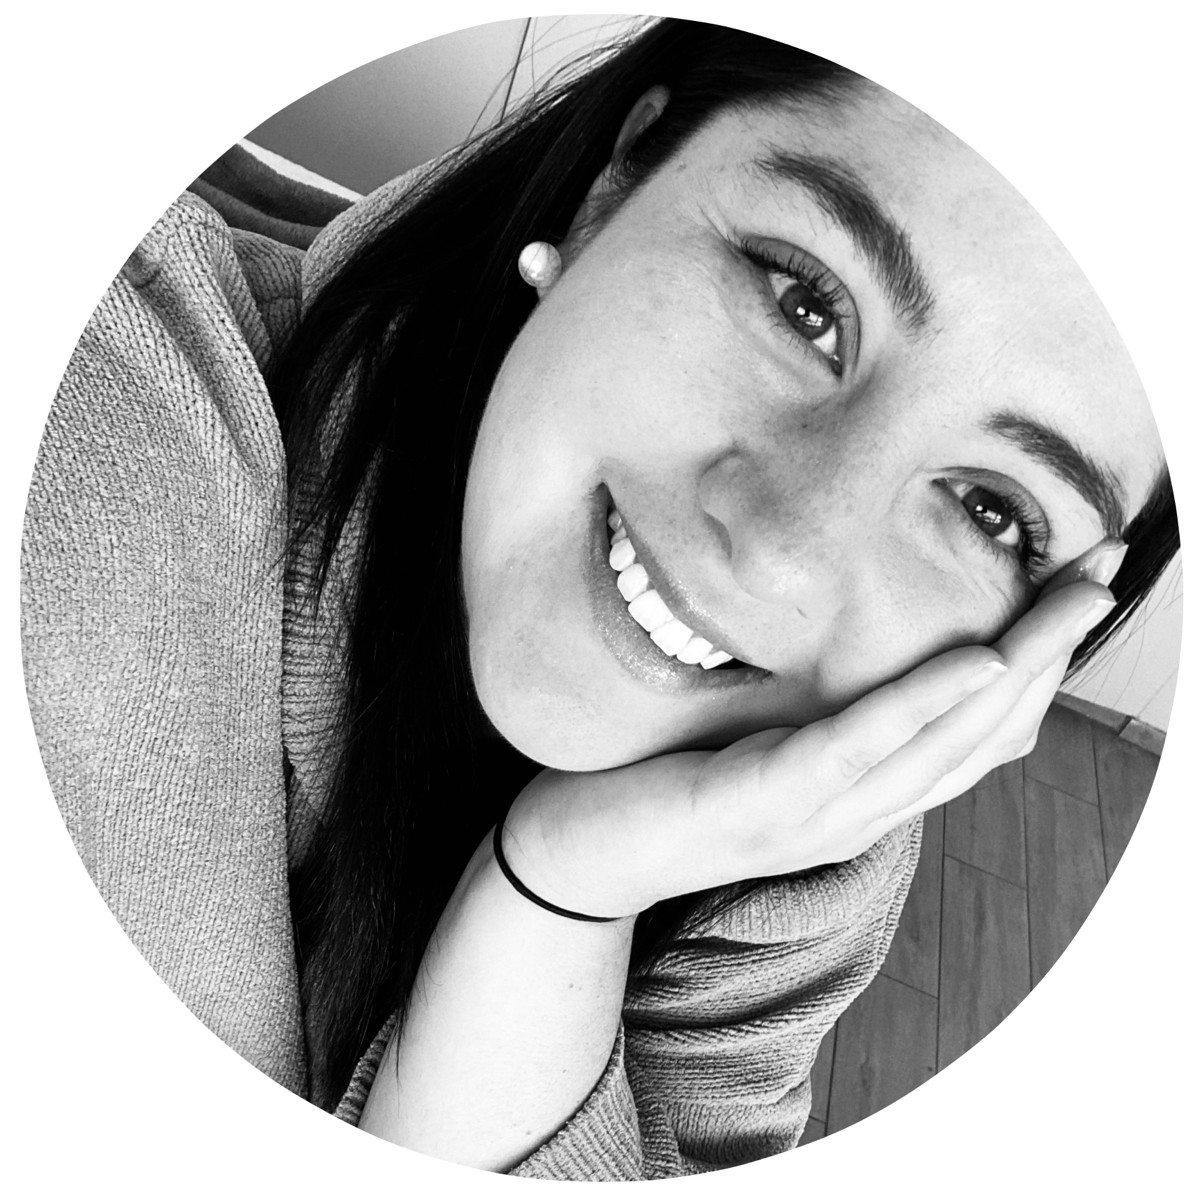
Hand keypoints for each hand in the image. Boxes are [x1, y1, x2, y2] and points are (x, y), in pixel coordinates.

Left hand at [502, 540, 1125, 917]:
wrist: (580, 855)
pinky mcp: (763, 804)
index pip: (972, 731)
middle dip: (1051, 655)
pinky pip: (855, 749)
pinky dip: (920, 706)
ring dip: (1014, 670)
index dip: (1037, 666)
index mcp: (860, 791)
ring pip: (940, 742)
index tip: (1082, 591)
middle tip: (1107, 578)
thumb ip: (817, 709)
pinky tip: (971, 662)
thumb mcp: (759, 738)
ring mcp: (816, 817)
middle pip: (980, 733)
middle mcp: (857, 811)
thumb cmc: (668, 783)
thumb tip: (858, 643)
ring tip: (1070, 606)